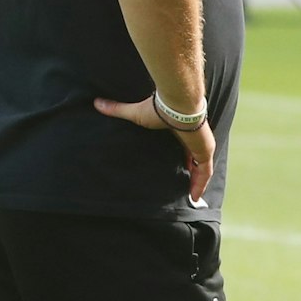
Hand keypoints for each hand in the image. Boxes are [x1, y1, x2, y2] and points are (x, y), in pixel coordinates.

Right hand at [94, 94, 216, 204]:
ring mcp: (202, 145)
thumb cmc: (157, 109)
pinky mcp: (205, 151)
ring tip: (191, 197)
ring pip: (202, 168)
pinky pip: (205, 172)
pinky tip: (195, 197)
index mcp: (181, 131)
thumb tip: (96, 103)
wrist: (177, 105)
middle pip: (195, 159)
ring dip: (197, 182)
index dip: (183, 157)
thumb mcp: (134, 114)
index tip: (179, 167)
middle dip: (192, 172)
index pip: (185, 147)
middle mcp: (194, 139)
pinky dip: (200, 184)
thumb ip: (117, 110)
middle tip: (185, 185)